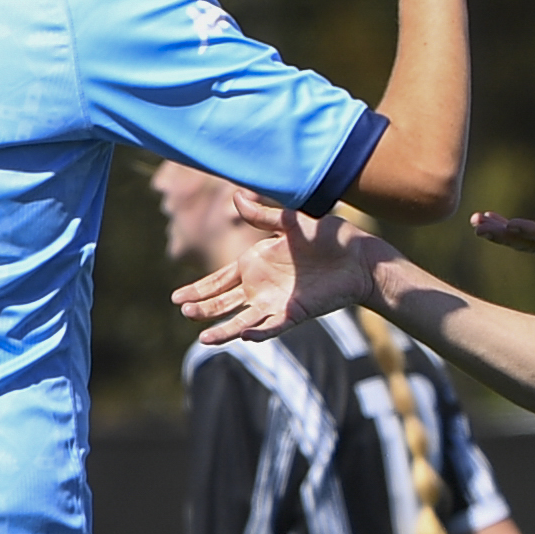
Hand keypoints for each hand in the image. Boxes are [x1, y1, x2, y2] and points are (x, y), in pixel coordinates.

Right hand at [172, 192, 380, 343]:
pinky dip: (260, 331)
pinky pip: (273, 326)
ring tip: (204, 337)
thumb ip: (262, 216)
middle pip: (224, 302)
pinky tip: (244, 335)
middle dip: (203, 308)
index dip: (198, 289)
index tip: (175, 298)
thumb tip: (234, 196)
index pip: (218, 280)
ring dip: (223, 328)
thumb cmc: (328, 237)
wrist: (359, 256)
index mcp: (255, 263)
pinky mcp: (295, 313)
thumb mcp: (291, 222)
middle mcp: (261, 286)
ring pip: (242, 320)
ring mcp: (276, 302)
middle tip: (184, 311)